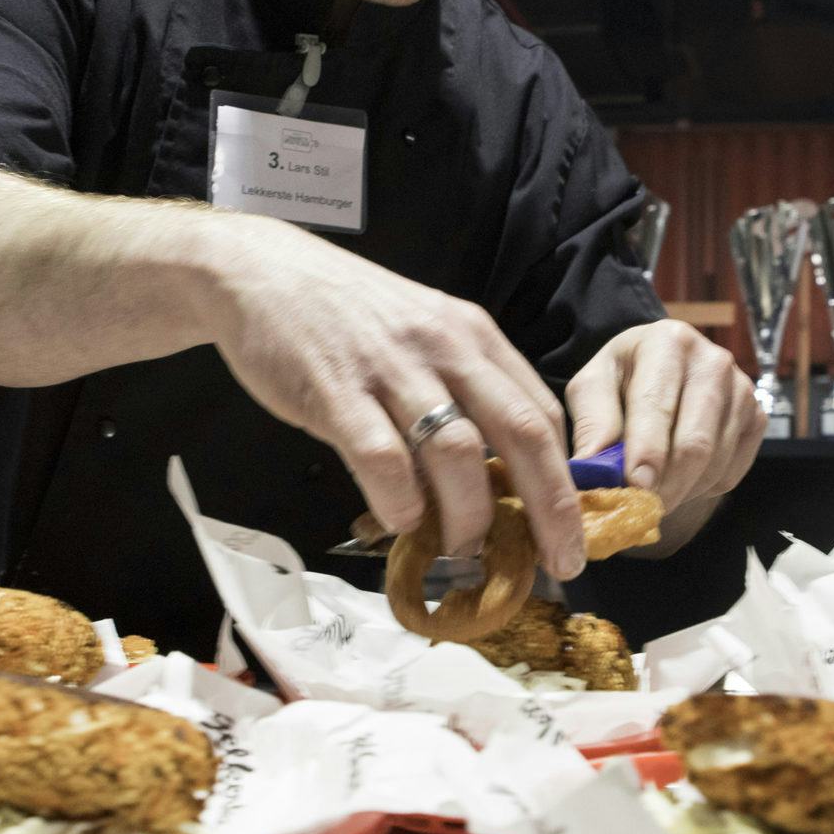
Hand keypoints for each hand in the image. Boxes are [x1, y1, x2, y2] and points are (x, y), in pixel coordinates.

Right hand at [204, 217, 589, 580]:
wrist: (259, 271)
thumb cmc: (348, 314)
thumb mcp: (425, 333)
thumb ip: (464, 390)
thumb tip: (499, 473)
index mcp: (474, 336)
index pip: (543, 412)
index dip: (566, 480)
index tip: (573, 529)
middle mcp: (444, 348)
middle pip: (521, 434)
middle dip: (550, 508)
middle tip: (558, 561)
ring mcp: (391, 369)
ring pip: (457, 453)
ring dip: (469, 515)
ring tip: (463, 549)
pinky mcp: (336, 391)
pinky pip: (383, 458)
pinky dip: (399, 501)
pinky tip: (399, 520)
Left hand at [564, 320, 763, 512]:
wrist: (661, 366)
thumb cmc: (624, 377)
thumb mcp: (593, 386)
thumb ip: (593, 424)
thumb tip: (595, 470)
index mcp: (668, 343)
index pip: (658, 406)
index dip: (646, 452)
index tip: (634, 487)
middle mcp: (713, 362)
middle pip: (695, 443)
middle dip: (666, 485)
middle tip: (640, 510)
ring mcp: (742, 391)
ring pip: (714, 464)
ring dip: (680, 490)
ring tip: (653, 490)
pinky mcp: (757, 418)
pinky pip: (731, 473)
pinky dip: (701, 488)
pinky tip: (680, 476)